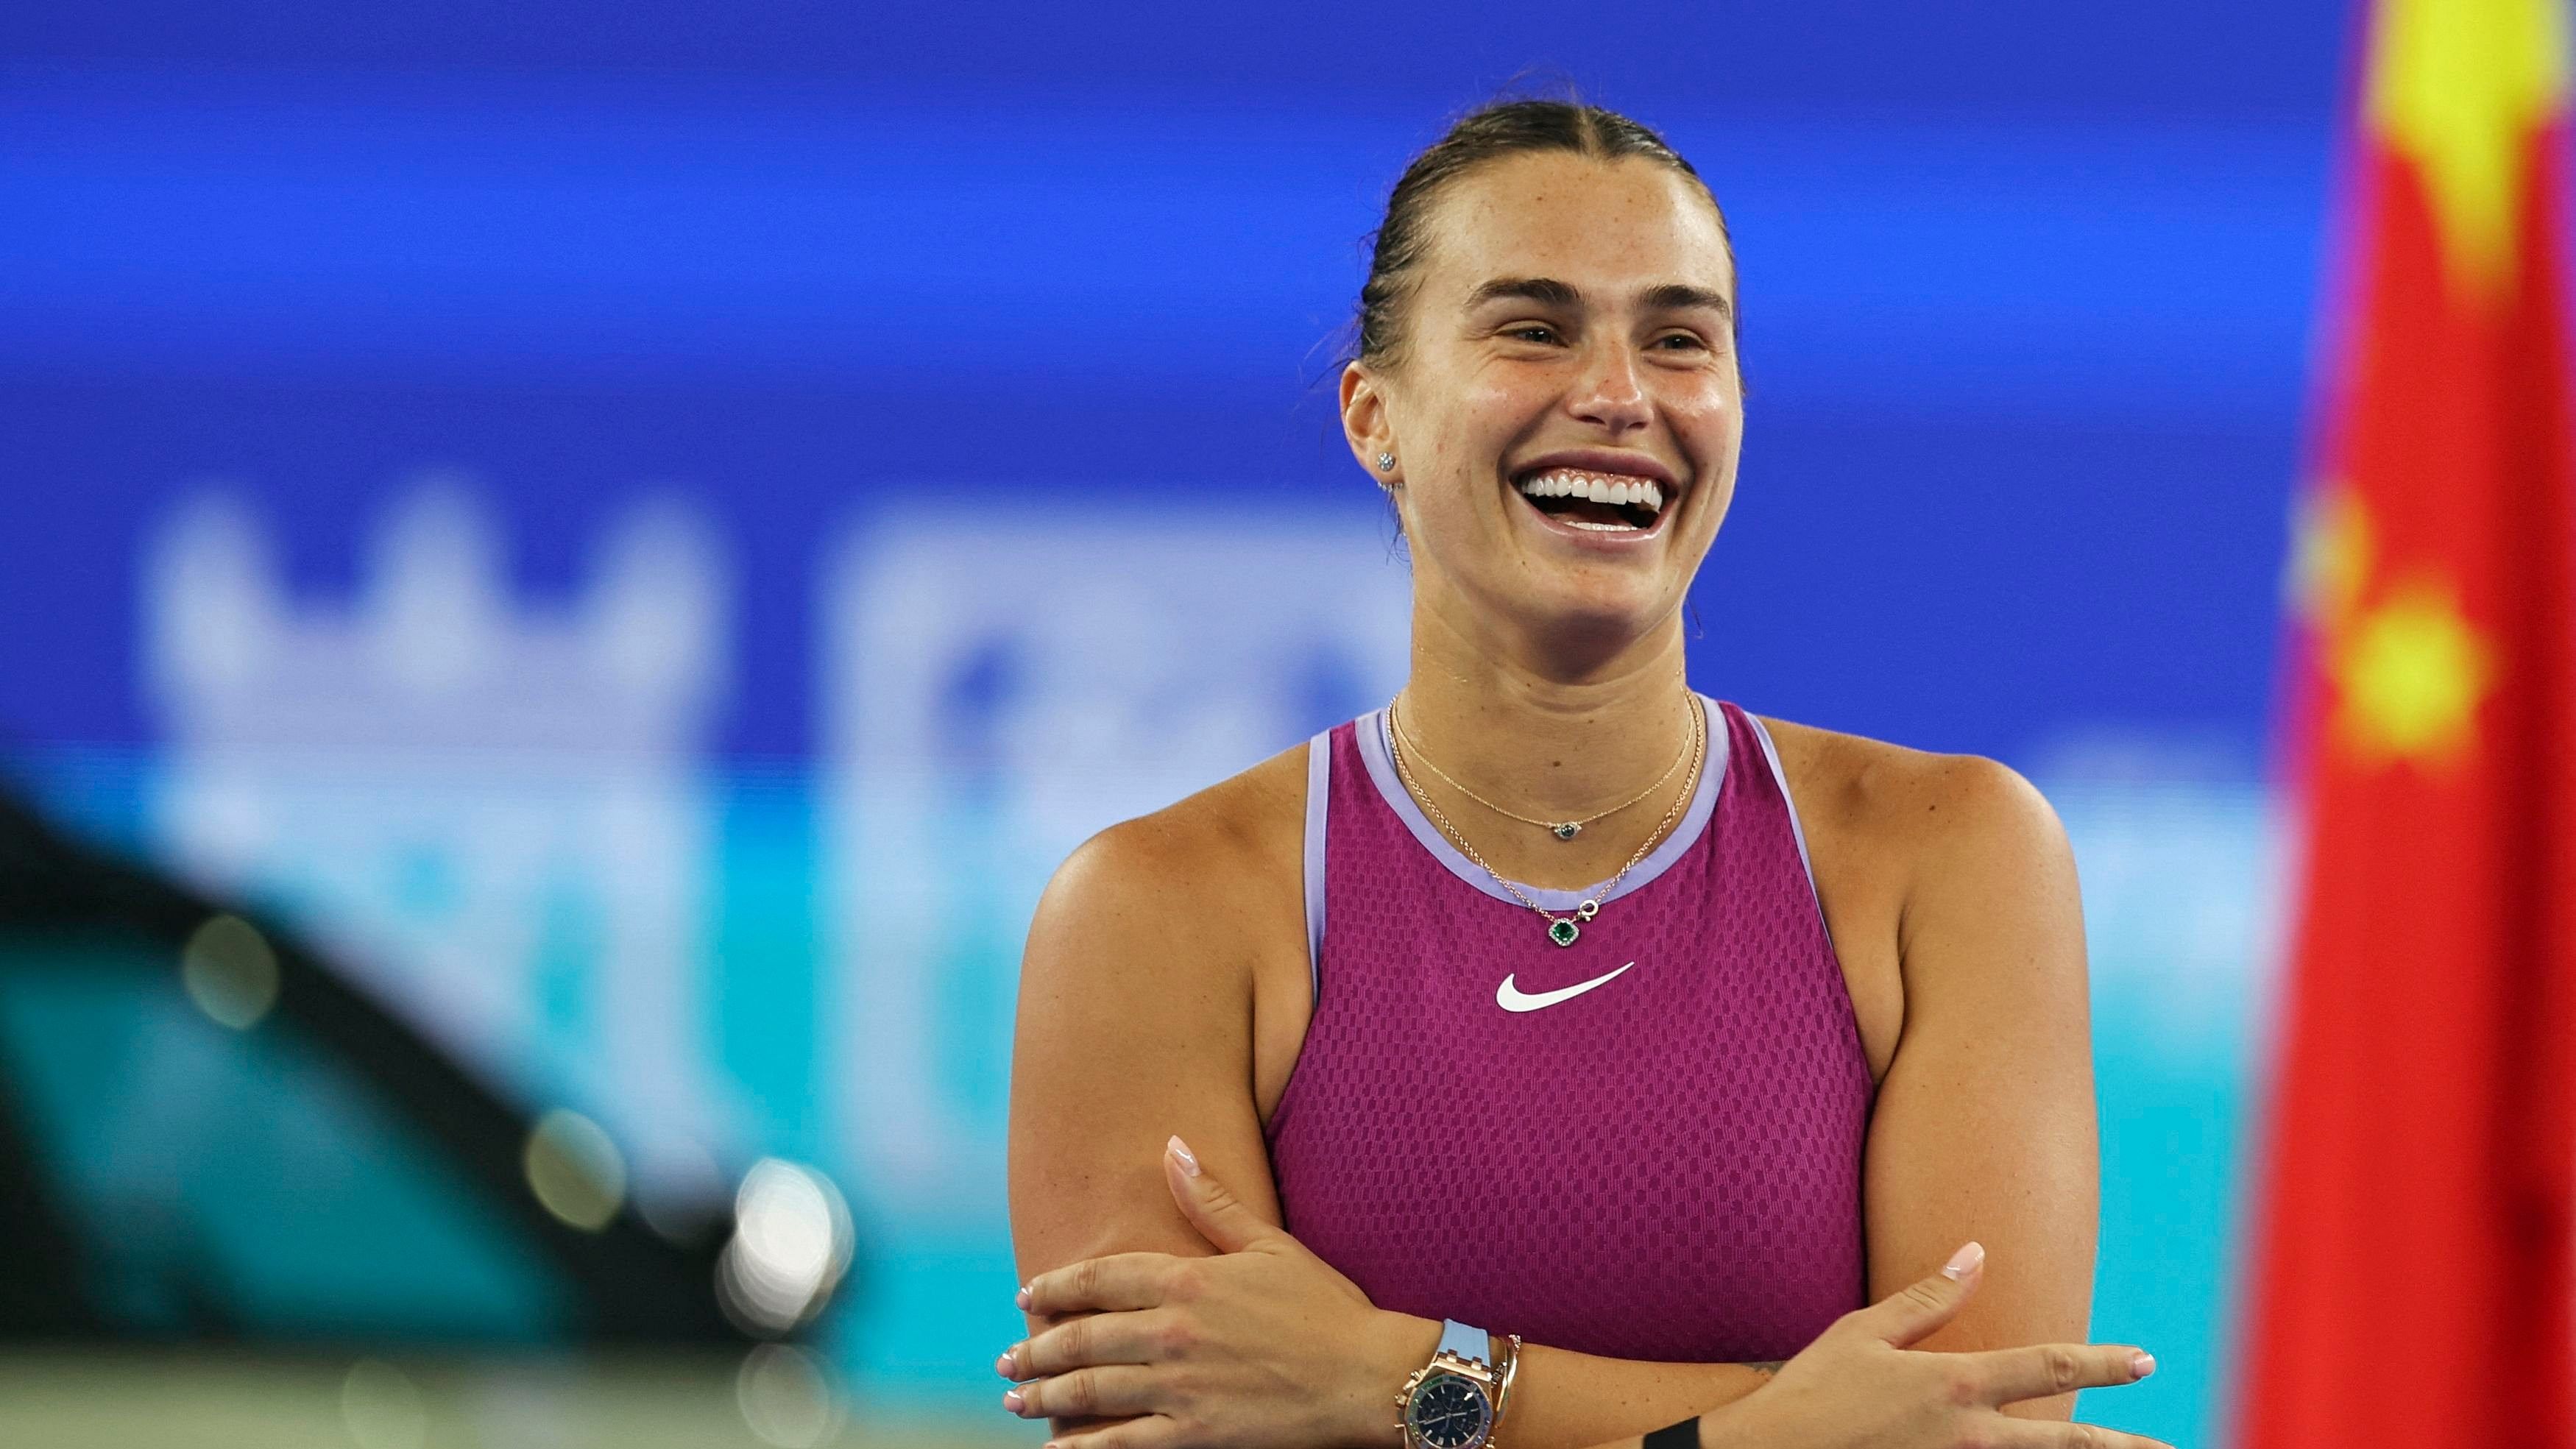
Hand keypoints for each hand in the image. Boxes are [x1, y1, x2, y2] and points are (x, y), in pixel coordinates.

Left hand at [999, 1135, 1424, 1447]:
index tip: (1026, 1295)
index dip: (1054, 1288)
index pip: (1097, 1279)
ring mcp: (1179, 1388)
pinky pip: (1121, 1447)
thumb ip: (1211, 1200)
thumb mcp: (1270, 1243)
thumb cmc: (1326, 1307)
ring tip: (1017, 1398)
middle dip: (1035, 1349)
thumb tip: (1172, 1146)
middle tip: (1007, 1356)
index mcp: (1187, 1280)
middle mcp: (1172, 1333)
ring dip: (1045, 1396)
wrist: (1370, 1376)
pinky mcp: (1194, 1436)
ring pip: (1090, 1393)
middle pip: (1081, 1339)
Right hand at [1699, 1243, 2168, 1448]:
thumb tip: (1975, 1252)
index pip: (2049, 1364)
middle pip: (2070, 1442)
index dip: (2104, 1361)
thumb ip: (1927, 1298)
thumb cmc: (1810, 1393)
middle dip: (2125, 1445)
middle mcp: (1969, 1437)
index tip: (2144, 1361)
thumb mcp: (1862, 1333)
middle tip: (2171, 1448)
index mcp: (1955, 1384)